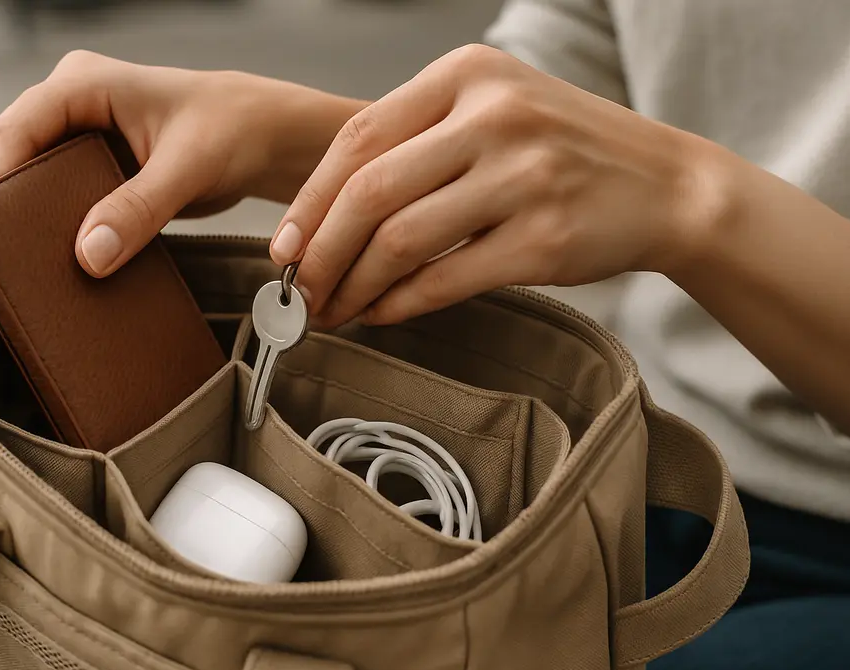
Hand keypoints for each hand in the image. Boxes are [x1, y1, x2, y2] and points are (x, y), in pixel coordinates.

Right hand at [0, 50, 363, 276]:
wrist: (262, 137)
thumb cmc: (230, 131)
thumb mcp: (187, 169)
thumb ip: (139, 209)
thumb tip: (89, 255)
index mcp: (82, 83)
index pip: (14, 131)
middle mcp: (71, 106)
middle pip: (16, 159)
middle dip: (11, 209)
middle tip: (9, 264)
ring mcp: (81, 138)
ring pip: (35, 182)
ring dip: (36, 224)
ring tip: (35, 271)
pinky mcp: (96, 170)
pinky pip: (64, 201)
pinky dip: (64, 231)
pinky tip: (69, 266)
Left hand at [270, 44, 720, 326]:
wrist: (666, 183)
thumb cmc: (563, 152)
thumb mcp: (491, 113)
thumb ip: (416, 144)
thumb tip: (323, 217)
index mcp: (467, 75)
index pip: (358, 138)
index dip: (309, 200)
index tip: (284, 247)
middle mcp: (494, 115)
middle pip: (369, 191)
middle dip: (322, 252)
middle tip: (300, 291)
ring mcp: (524, 176)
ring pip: (401, 239)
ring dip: (356, 285)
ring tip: (336, 310)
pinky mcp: (546, 237)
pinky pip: (447, 278)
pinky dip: (401, 304)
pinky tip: (382, 315)